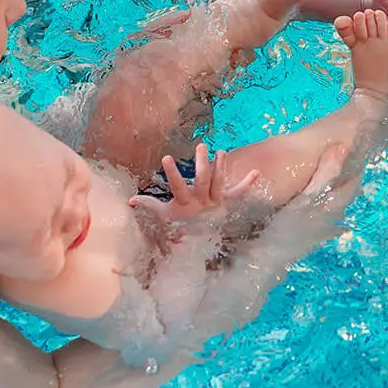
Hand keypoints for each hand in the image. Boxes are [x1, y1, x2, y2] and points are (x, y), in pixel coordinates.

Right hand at [131, 143, 262, 223]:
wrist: (199, 242)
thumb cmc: (179, 225)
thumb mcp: (164, 216)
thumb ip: (149, 206)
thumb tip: (130, 200)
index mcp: (186, 204)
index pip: (178, 187)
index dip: (173, 174)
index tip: (166, 157)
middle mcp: (202, 202)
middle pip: (203, 180)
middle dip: (202, 163)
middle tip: (201, 146)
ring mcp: (216, 202)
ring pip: (220, 183)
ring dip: (221, 167)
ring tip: (221, 151)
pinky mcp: (227, 202)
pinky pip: (238, 192)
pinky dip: (248, 183)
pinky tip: (257, 172)